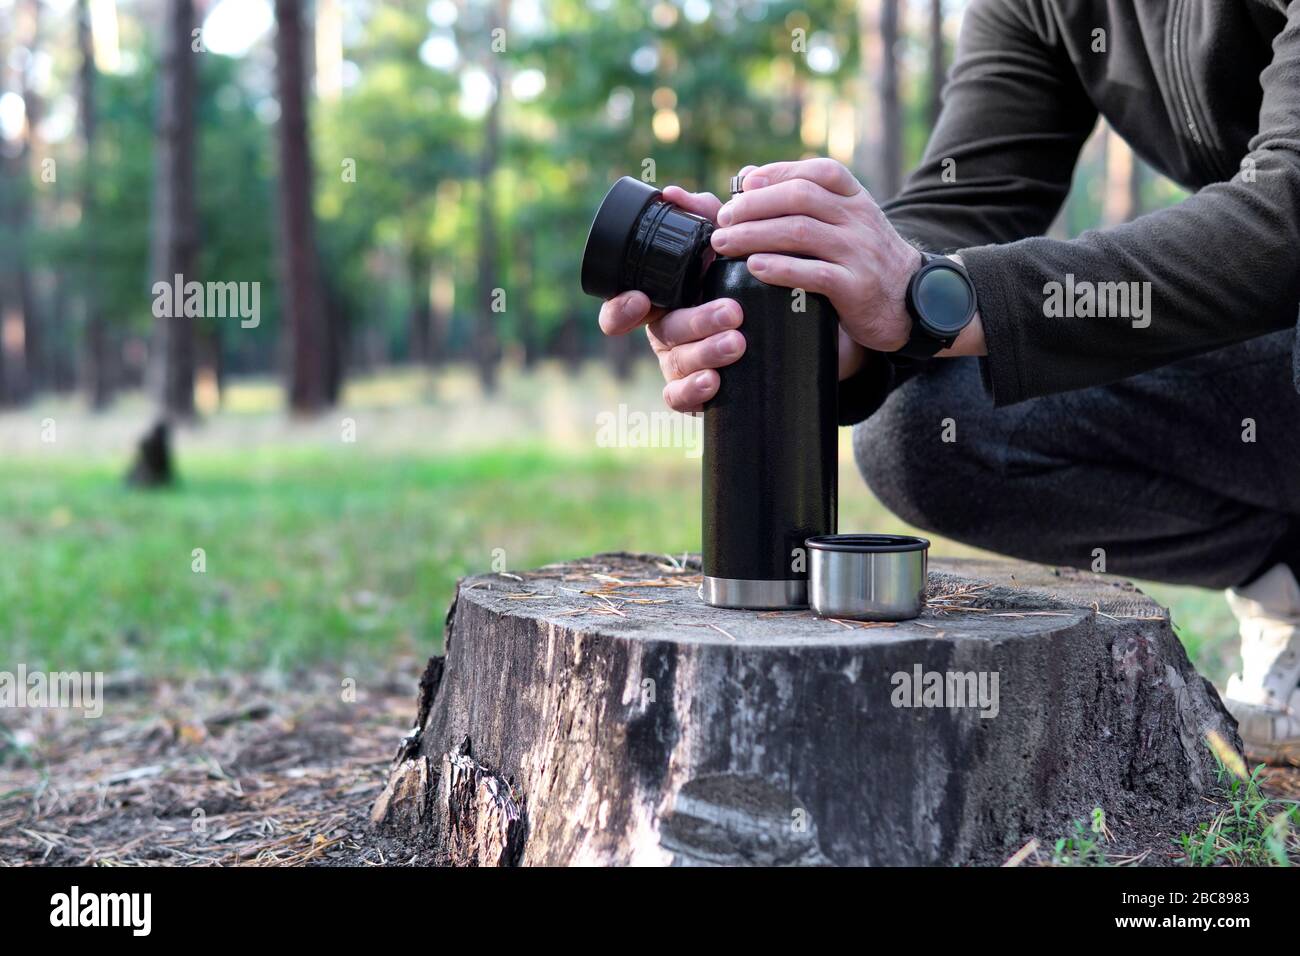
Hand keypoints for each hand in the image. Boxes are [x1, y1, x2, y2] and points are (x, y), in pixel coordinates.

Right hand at [597, 183, 746, 412]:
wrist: (775, 329)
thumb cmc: (734, 278)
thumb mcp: (720, 247)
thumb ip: (701, 217)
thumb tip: (672, 193)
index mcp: (658, 301)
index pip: (620, 311)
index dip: (621, 310)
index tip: (641, 300)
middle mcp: (663, 334)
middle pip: (665, 333)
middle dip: (697, 322)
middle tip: (732, 313)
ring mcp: (677, 365)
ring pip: (679, 364)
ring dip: (707, 352)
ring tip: (738, 342)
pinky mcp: (694, 394)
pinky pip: (681, 400)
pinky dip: (695, 391)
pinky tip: (716, 383)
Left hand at [711, 158, 921, 353]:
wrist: (911, 300)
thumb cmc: (863, 258)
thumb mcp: (843, 222)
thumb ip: (802, 199)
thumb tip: (749, 175)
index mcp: (855, 198)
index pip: (816, 172)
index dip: (776, 174)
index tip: (742, 185)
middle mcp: (858, 219)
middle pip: (799, 198)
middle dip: (753, 206)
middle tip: (723, 219)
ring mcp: (859, 252)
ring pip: (800, 232)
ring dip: (754, 235)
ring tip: (724, 243)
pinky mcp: (855, 287)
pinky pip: (813, 273)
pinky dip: (779, 269)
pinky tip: (753, 268)